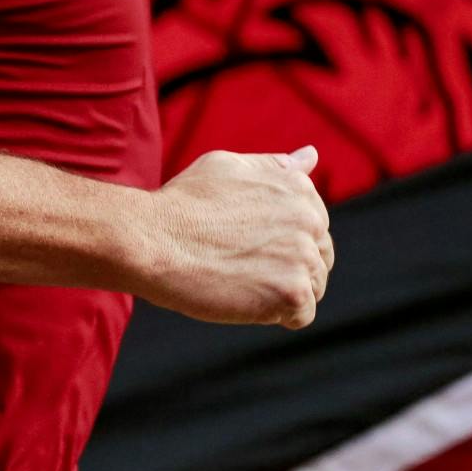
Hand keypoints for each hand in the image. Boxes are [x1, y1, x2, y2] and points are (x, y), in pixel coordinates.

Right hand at [138, 145, 331, 327]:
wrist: (151, 240)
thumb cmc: (182, 203)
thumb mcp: (228, 167)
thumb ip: (274, 166)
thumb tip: (311, 155)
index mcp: (298, 188)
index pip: (315, 226)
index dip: (282, 240)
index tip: (248, 243)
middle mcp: (308, 219)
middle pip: (319, 258)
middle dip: (287, 266)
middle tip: (241, 265)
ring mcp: (303, 257)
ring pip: (312, 287)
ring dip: (281, 291)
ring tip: (240, 281)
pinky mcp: (291, 293)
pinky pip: (301, 315)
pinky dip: (276, 314)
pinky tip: (244, 299)